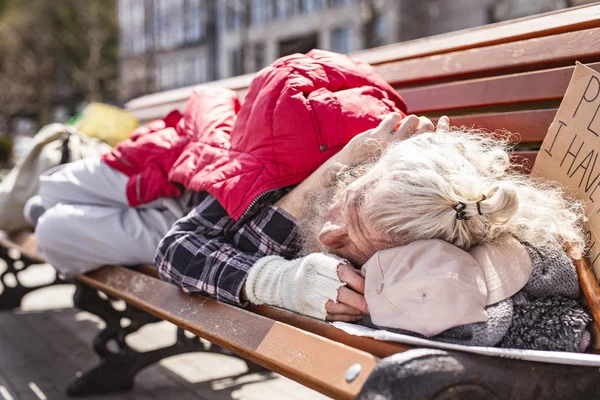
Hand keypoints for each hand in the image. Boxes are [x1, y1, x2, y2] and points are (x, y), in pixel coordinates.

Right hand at [245, 253, 367, 320]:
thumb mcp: (323, 261)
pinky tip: (355, 315)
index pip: (342, 273)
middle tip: (372, 304)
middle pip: (340, 293)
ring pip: (338, 308)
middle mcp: (311, 280)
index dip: (359, 282)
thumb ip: (344, 267)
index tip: (371, 287)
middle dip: (360, 300)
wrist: (282, 283)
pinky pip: (332, 317)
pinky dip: (346, 318)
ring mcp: (309, 298)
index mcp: (317, 263)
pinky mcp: (309, 311)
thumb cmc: (310, 270)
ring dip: (355, 311)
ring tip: (365, 310)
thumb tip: (368, 278)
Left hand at [334, 113, 438, 166]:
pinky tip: (389, 125)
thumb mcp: (396, 160)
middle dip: (422, 122)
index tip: (425, 127)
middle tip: (414, 125)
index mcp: (410, 158)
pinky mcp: (379, 135)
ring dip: (407, 120)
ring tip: (400, 126)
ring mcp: (391, 142)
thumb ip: (410, 148)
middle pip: (425, 127)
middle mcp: (404, 151)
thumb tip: (425, 127)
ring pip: (412, 120)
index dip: (431, 129)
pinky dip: (393, 118)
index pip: (431, 139)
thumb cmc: (377, 165)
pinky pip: (395, 117)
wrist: (350, 170)